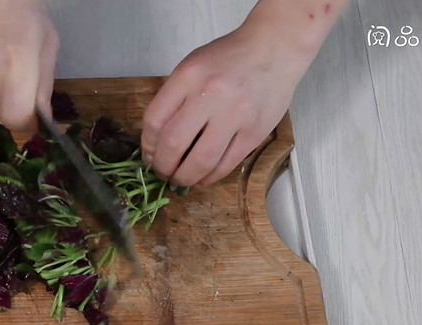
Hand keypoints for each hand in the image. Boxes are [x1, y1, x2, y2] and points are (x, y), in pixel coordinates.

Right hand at [0, 0, 58, 130]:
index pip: (16, 120)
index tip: (33, 118)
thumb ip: (44, 85)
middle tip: (17, 71)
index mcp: (16, 67)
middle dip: (12, 99)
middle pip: (0, 108)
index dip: (26, 123)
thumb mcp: (47, 44)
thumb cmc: (23, 7)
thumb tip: (41, 117)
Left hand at [140, 22, 313, 186]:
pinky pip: (227, 164)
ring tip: (180, 179)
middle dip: (162, 166)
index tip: (149, 156)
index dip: (148, 146)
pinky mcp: (255, 132)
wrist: (274, 48)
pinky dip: (210, 176)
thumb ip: (175, 97)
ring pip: (201, 160)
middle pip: (173, 143)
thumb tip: (157, 140)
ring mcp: (235, 114)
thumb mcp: (193, 66)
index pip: (155, 120)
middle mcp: (210, 94)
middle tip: (162, 172)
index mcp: (188, 76)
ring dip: (185, 177)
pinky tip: (203, 177)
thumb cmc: (230, 57)